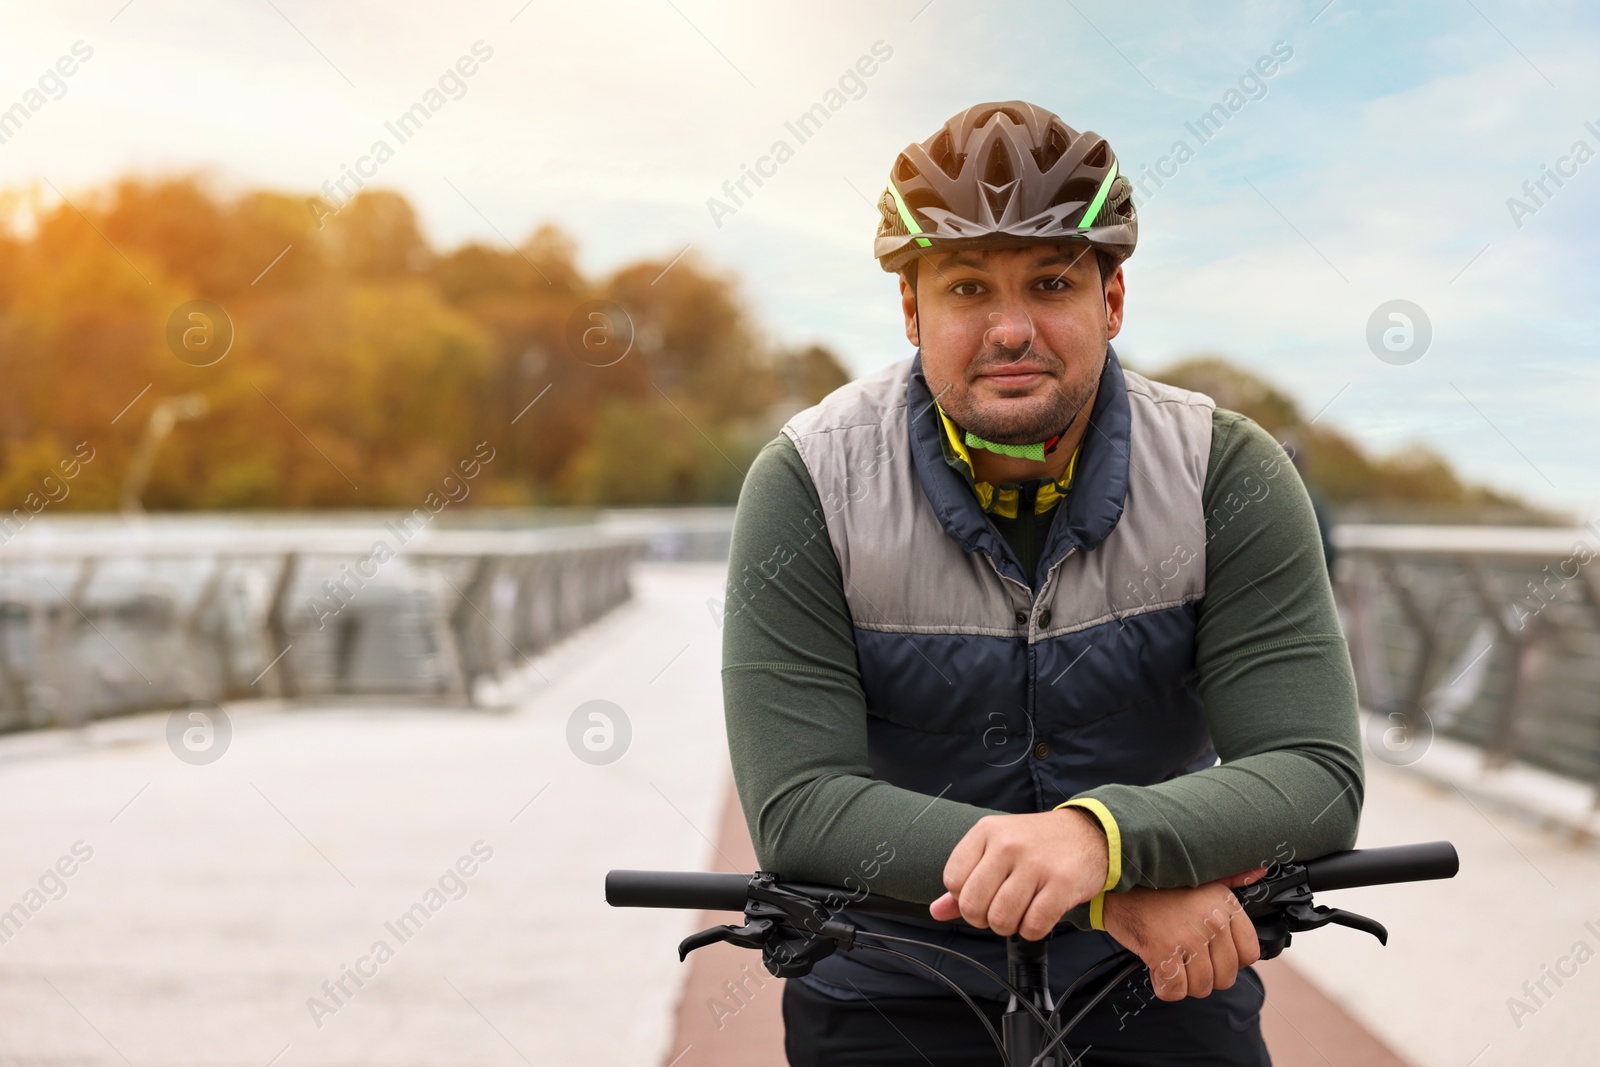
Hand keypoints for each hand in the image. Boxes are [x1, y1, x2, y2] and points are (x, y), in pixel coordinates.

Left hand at [928, 808, 1107, 939]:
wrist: (1091, 833)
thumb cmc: (1038, 844)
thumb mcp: (996, 848)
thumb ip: (965, 879)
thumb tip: (936, 911)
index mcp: (986, 832)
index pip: (953, 881)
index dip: (965, 898)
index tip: (984, 894)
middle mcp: (1008, 845)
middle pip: (972, 905)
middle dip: (983, 919)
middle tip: (1000, 910)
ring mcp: (1036, 864)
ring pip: (1001, 919)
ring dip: (1009, 927)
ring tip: (1021, 912)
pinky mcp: (1062, 884)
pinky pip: (1033, 926)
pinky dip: (1033, 930)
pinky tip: (1039, 915)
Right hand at [1100, 868, 1264, 1000]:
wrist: (1115, 882)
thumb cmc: (1156, 884)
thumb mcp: (1202, 876)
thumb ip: (1233, 879)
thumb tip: (1260, 871)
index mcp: (1225, 904)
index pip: (1249, 953)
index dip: (1229, 960)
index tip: (1211, 954)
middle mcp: (1212, 921)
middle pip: (1225, 976)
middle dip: (1205, 975)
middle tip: (1185, 960)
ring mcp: (1188, 937)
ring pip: (1201, 986)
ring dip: (1184, 982)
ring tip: (1171, 962)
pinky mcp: (1163, 950)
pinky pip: (1174, 990)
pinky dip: (1165, 988)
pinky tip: (1157, 970)